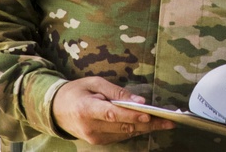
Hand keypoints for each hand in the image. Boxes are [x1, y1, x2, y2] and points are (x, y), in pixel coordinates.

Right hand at [50, 76, 174, 144]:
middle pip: (124, 126)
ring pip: (125, 133)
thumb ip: (117, 92)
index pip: (113, 114)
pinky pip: (121, 136)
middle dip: (149, 124)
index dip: (132, 115)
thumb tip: (138, 100)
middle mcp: (91, 127)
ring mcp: (94, 137)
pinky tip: (150, 125)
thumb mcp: (95, 83)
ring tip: (166, 123)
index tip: (150, 114)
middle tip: (170, 121)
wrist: (55, 110)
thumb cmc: (77, 91)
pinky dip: (136, 129)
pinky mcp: (98, 141)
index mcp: (87, 109)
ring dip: (146, 128)